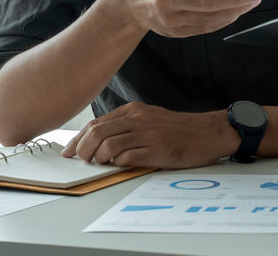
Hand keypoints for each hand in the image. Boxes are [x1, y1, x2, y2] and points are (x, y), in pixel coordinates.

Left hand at [61, 101, 234, 168]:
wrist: (208, 132)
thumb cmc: (178, 129)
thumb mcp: (149, 119)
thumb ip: (126, 127)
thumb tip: (99, 143)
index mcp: (133, 111)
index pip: (96, 123)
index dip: (78, 139)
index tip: (69, 152)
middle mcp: (138, 119)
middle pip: (97, 133)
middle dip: (82, 150)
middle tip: (81, 162)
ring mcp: (147, 134)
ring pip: (108, 145)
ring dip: (99, 159)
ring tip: (102, 165)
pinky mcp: (157, 150)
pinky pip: (127, 158)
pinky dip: (118, 164)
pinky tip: (121, 166)